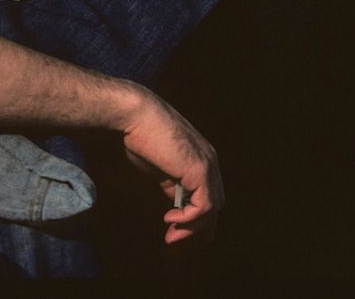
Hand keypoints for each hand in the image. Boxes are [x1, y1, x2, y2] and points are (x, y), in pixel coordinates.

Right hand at [117, 89, 223, 244]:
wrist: (139, 116)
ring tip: (170, 235)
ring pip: (212, 207)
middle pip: (215, 202)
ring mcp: (208, 165)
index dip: (198, 215)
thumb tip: (175, 199)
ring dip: (191, 227)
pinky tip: (169, 218)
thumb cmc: (144, 136)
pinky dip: (189, 218)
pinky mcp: (200, 171)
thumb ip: (171, 181)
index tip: (179, 231)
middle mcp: (210, 162)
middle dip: (197, 226)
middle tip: (173, 238)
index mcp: (202, 159)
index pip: (210, 193)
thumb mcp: (160, 166)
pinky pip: (204, 205)